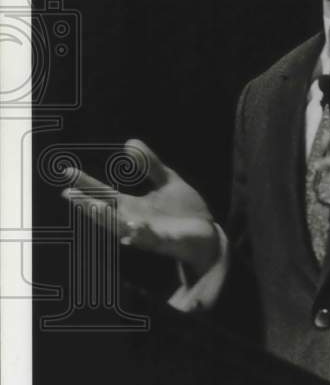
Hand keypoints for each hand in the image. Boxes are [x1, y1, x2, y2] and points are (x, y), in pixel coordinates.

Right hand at [61, 139, 219, 277]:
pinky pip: (150, 239)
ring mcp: (148, 233)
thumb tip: (129, 142)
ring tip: (94, 206)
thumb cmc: (183, 211)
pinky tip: (134, 226)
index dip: (85, 183)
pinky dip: (141, 234)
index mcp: (132, 206)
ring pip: (122, 228)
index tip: (66, 171)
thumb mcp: (167, 181)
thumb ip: (150, 164)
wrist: (208, 234)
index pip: (103, 193)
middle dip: (88, 205)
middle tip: (70, 194)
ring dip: (107, 219)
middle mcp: (134, 221)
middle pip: (105, 213)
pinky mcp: (165, 242)